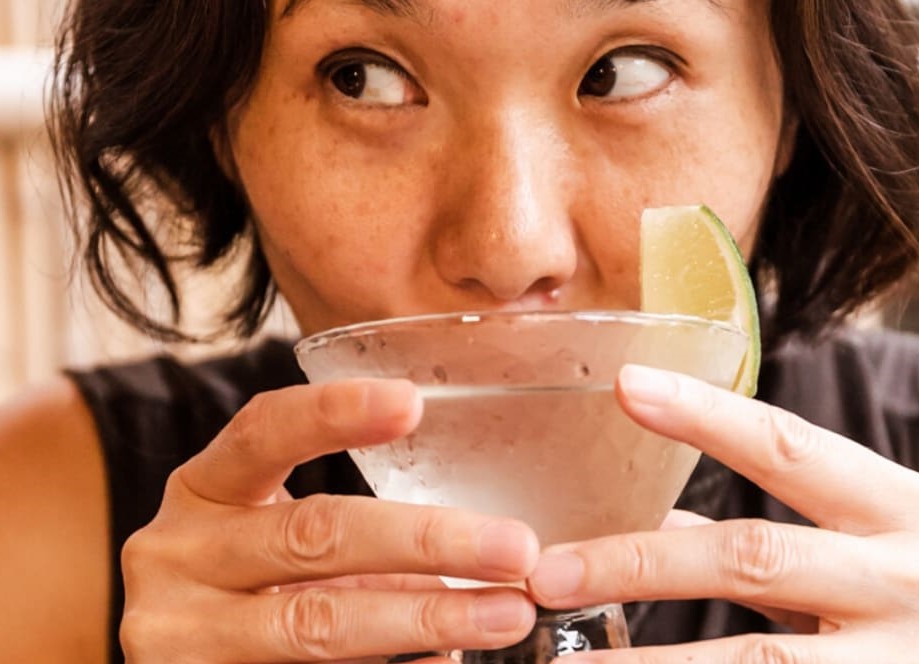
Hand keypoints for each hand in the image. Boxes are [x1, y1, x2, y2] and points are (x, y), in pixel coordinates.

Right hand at [119, 379, 538, 662]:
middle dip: (425, 540)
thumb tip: (478, 551)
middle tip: (515, 548)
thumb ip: (349, 536)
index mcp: (203, 490)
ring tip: (506, 614)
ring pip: (317, 622)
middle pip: (313, 535)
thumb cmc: (239, 581)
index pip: (262, 433)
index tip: (412, 402)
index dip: (333, 413)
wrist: (159, 662)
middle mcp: (178, 554)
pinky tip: (447, 662)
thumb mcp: (272, 536)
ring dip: (426, 617)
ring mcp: (181, 633)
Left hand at [528, 365, 918, 661]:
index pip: (789, 446)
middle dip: (639, 562)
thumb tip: (659, 521)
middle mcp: (918, 578)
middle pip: (751, 556)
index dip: (705, 416)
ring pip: (755, 659)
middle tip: (546, 571)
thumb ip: (773, 539)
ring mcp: (910, 662)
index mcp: (906, 510)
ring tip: (567, 660)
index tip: (626, 386)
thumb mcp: (873, 554)